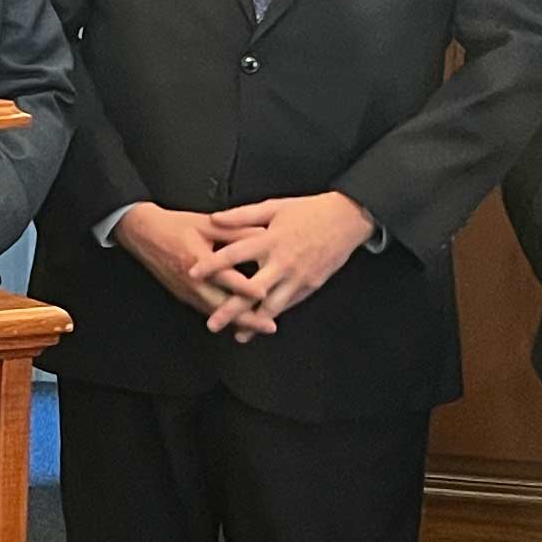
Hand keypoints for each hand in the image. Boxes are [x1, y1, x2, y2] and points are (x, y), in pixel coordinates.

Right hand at [112, 203, 252, 327]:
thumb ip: (235, 230)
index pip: (226, 278)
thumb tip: (264, 233)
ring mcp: (186, 291)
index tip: (265, 294)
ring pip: (214, 313)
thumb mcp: (206, 223)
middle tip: (268, 326)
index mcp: (197, 259)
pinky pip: (206, 309)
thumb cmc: (173, 226)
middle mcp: (191, 281)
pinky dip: (224, 317)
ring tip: (259, 327)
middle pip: (222, 306)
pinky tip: (239, 321)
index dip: (246, 288)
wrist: (142, 234)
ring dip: (237, 322)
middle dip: (246, 319)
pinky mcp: (184, 295)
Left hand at [190, 191, 378, 333]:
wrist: (348, 219)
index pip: (235, 254)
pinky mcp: (310, 286)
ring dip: (253, 321)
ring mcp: (298, 277)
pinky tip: (261, 325)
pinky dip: (273, 316)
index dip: (213, 265)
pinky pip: (289, 304)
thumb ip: (242, 215)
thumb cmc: (309, 211)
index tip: (193, 274)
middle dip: (231, 309)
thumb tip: (214, 218)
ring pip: (272, 305)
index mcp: (270, 240)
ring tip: (237, 334)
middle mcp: (283, 262)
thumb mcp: (274, 206)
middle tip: (212, 322)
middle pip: (252, 290)